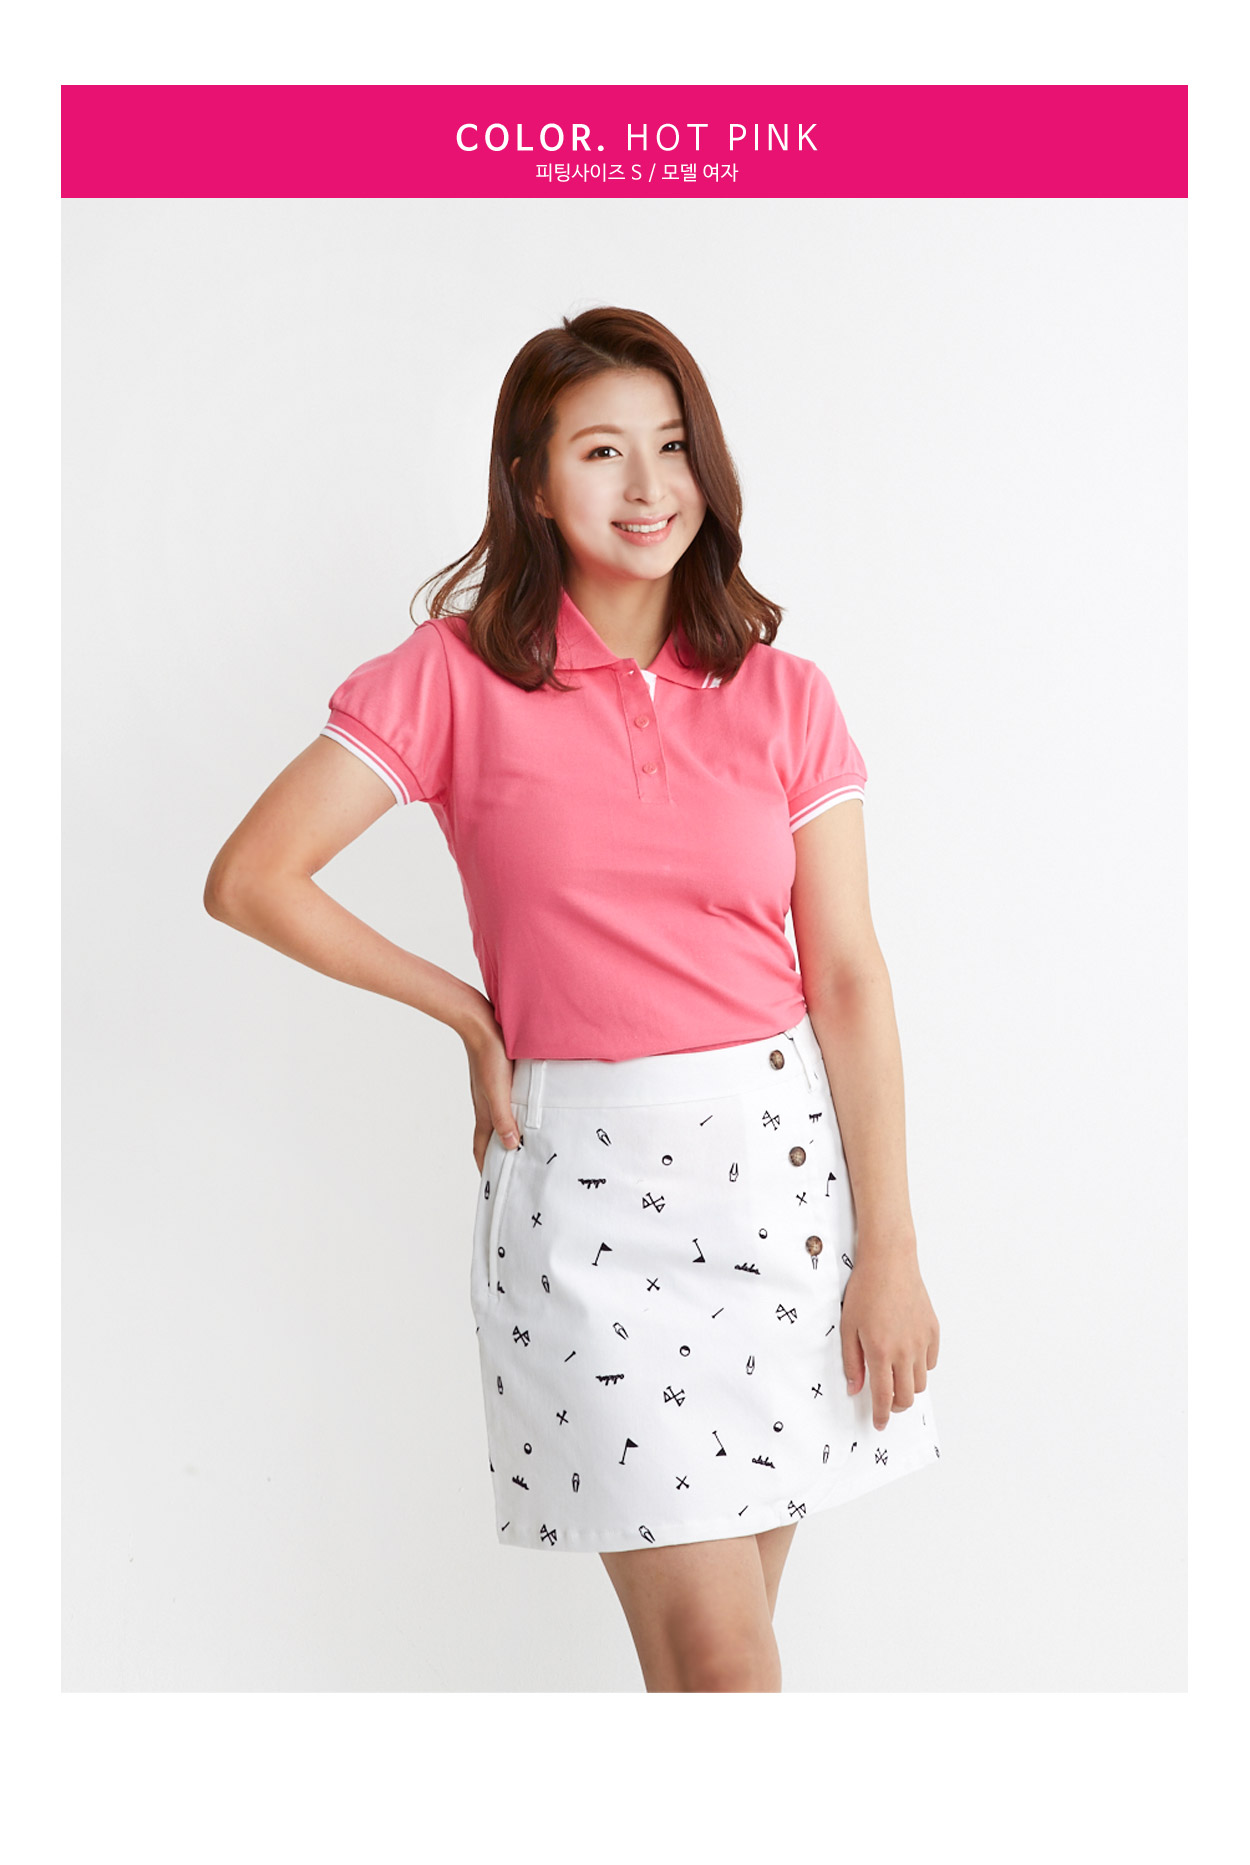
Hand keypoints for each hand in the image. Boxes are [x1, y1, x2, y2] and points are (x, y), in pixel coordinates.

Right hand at [462, 1013, 521, 1174]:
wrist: (481, 1024)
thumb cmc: (489, 1057)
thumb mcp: (498, 1092)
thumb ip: (504, 1119)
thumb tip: (511, 1147)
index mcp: (484, 1113)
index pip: (482, 1148)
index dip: (485, 1166)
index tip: (492, 1182)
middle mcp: (486, 1105)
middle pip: (490, 1136)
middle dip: (498, 1153)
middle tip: (513, 1168)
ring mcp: (492, 1092)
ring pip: (499, 1119)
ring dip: (508, 1133)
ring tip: (525, 1144)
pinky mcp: (499, 1079)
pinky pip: (506, 1103)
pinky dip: (514, 1114)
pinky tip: (526, 1111)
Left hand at [840, 1247, 939, 1430]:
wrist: (889, 1262)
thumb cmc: (865, 1290)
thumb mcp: (848, 1326)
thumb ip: (852, 1361)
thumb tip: (855, 1388)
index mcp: (880, 1351)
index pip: (884, 1397)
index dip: (881, 1415)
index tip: (878, 1424)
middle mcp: (905, 1351)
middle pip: (907, 1397)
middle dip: (895, 1406)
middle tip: (886, 1403)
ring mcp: (922, 1341)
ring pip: (921, 1382)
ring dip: (908, 1387)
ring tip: (895, 1378)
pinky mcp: (933, 1330)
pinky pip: (931, 1361)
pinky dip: (920, 1367)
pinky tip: (908, 1357)